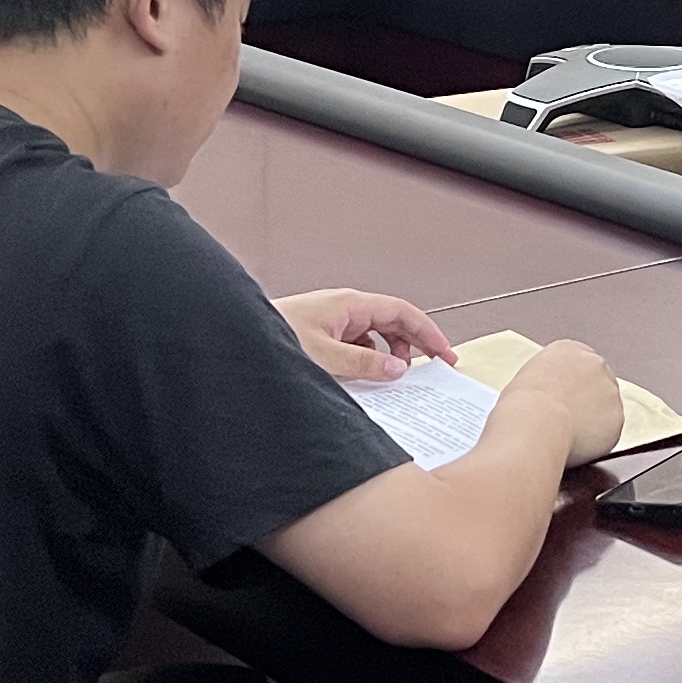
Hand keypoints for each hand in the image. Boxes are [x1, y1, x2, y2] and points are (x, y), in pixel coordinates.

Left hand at [277, 287, 458, 384]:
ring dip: (390, 353)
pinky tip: (367, 377)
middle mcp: (344, 309)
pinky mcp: (321, 335)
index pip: (401, 312)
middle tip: (434, 368)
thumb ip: (364, 365)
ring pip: (375, 334)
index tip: (445, 353)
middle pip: (392, 321)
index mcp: (349, 305)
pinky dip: (369, 359)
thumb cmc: (274, 339)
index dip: (427, 332)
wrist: (236, 339)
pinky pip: (356, 345)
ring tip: (397, 376)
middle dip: (415, 343)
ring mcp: (332, 321)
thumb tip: (398, 369)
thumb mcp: (324, 358)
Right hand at [507, 337, 624, 464]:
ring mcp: (609, 390)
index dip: (571, 386)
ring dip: (592, 421)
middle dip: (586, 402)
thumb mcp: (525, 381)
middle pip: (596, 384)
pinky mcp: (617, 417)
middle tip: (567, 422)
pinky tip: (577, 445)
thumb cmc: (520, 406)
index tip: (565, 401)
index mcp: (568, 350)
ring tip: (566, 435)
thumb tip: (546, 399)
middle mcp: (594, 363)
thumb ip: (545, 382)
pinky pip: (608, 432)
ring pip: (605, 409)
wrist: (535, 424)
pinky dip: (596, 441)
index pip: (577, 365)